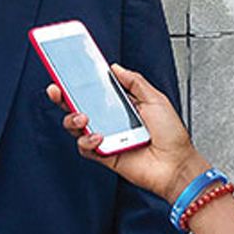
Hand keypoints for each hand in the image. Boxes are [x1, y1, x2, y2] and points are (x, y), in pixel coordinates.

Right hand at [47, 63, 210, 201]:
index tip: (65, 71)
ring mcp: (106, 138)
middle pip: (78, 106)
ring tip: (82, 117)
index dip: (79, 82)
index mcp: (122, 104)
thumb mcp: (156, 99)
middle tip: (56, 89)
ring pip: (76, 127)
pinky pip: (86, 148)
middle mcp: (111, 120)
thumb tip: (115, 68)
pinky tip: (98, 137)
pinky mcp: (104, 156)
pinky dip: (87, 141)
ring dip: (73, 120)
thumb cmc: (171, 135)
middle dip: (63, 97)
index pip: (95, 90)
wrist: (176, 165)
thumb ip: (135, 82)